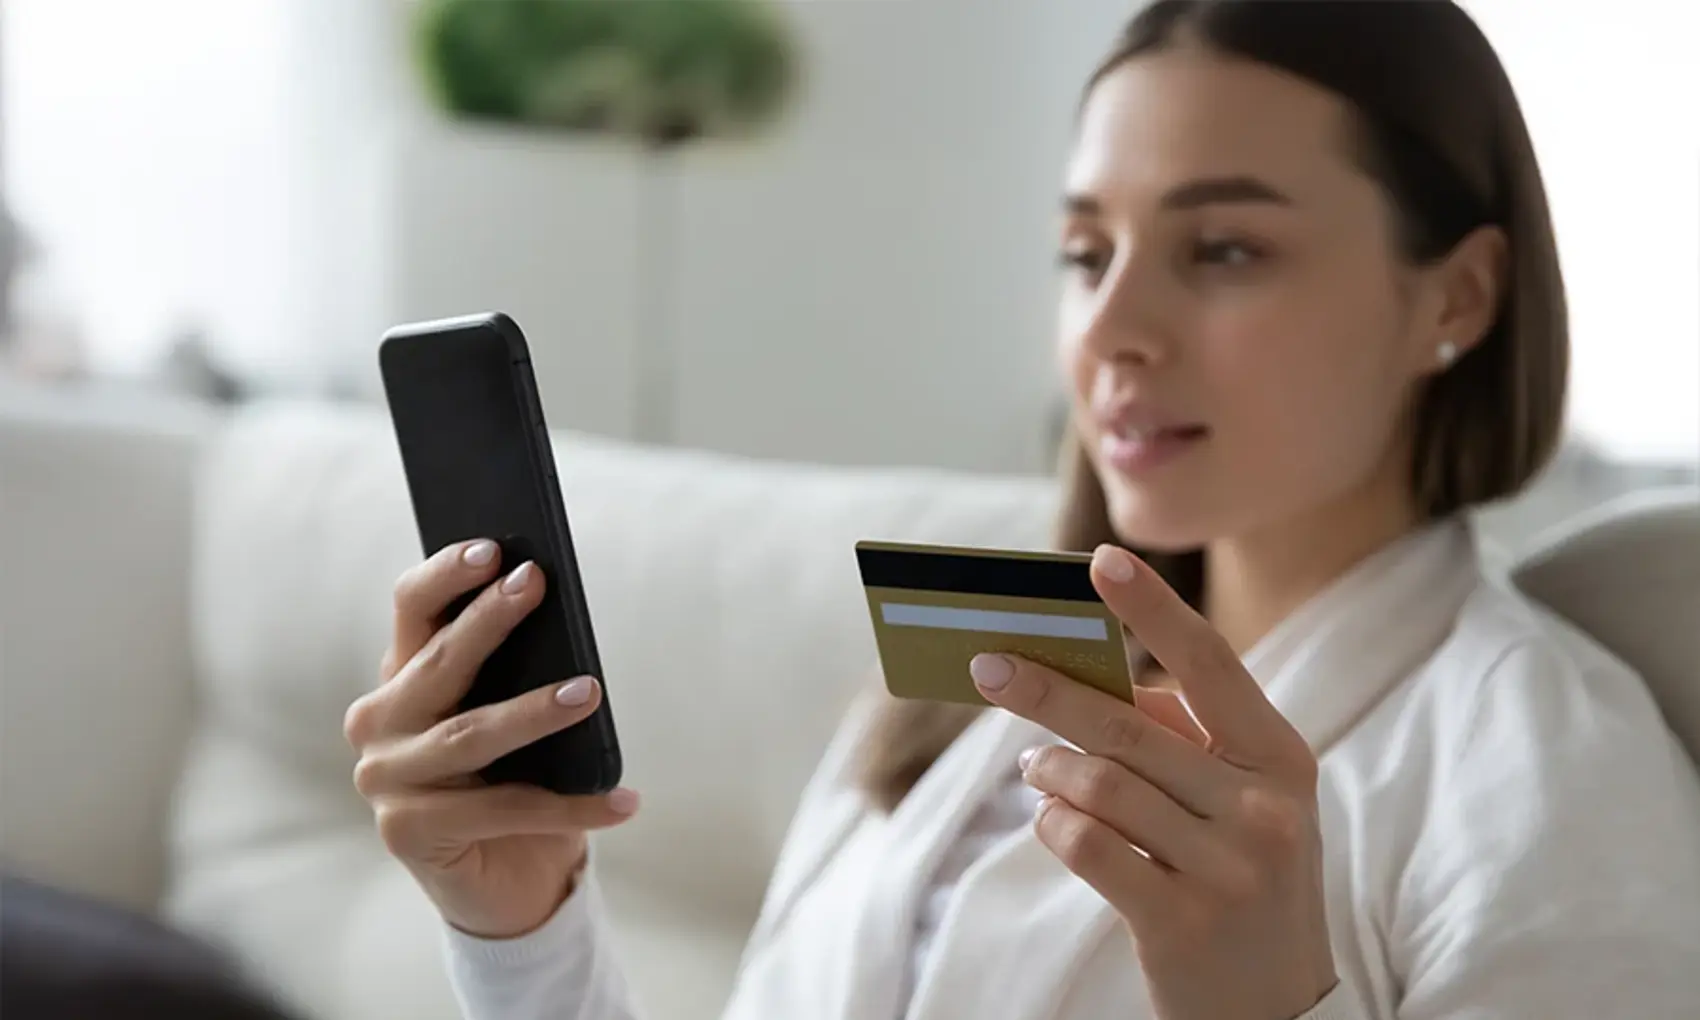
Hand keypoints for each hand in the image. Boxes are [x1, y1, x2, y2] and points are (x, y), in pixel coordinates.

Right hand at [343, 539, 639, 938]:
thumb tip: (564, 626)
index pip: (412, 608)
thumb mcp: (517, 715)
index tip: (492, 547)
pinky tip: (623, 801)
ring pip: (470, 734)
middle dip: (490, 618)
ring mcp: (385, 780)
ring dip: (536, 710)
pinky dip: (571, 807)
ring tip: (591, 692)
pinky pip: (503, 809)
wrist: (506, 879)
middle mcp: (378, 722)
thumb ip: (521, 672)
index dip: (446, 574)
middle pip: (438, 662)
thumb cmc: (518, 777)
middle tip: (537, 582)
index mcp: (401, 676)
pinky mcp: (408, 833)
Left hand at [970, 544, 1334, 1019]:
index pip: (1211, 664)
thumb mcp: (1241, 804)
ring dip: (1049, 771)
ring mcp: (1229, 868)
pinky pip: (1085, 845)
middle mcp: (1264, 807)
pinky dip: (1054, 826)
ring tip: (1037, 769)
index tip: (1100, 560)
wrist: (1278, 1014)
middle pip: (1128, 724)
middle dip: (1047, 689)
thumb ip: (1181, 740)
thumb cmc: (1243, 883)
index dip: (1154, 608)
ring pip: (1098, 784)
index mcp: (1280, 758)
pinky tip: (1054, 823)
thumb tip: (1099, 681)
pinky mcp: (1182, 922)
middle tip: (988, 664)